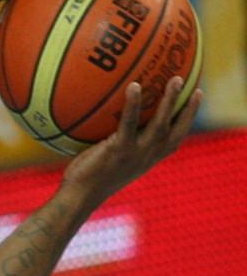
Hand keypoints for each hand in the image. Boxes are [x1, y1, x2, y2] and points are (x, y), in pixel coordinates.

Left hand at [61, 75, 200, 209]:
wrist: (80, 196)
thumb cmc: (88, 177)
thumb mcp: (109, 160)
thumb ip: (115, 143)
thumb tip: (103, 119)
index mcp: (148, 159)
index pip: (175, 139)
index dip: (186, 120)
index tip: (194, 99)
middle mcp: (148, 156)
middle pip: (176, 130)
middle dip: (189, 108)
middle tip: (193, 85)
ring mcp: (135, 153)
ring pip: (161, 124)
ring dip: (170, 100)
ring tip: (174, 78)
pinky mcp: (119, 150)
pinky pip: (129, 123)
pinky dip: (134, 105)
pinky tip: (134, 86)